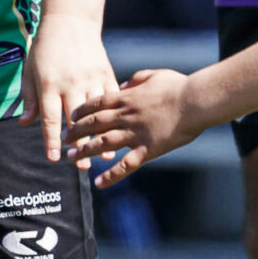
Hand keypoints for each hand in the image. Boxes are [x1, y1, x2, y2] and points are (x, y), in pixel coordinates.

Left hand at [21, 12, 118, 162]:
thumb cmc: (44, 50)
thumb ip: (29, 99)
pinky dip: (114, 116)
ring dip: (100, 135)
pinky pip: (111, 98)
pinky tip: (118, 131)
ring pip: (96, 113)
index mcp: (49, 84)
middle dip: (79, 145)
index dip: (51, 140)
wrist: (70, 22)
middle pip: (75, 120)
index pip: (49, 118)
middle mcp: (70, 83)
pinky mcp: (105, 73)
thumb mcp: (30, 72)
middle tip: (82, 167)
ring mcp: (90, 78)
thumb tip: (24, 124)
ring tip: (104, 156)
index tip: (54, 159)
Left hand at [65, 70, 198, 185]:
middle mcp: (126, 116)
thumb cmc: (179, 86)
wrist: (195, 101)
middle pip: (94, 124)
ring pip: (103, 144)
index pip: (97, 103)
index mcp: (127, 97)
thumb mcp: (153, 75)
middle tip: (63, 138)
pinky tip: (98, 183)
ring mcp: (135, 134)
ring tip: (72, 158)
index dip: (81, 110)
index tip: (71, 116)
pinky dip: (111, 175)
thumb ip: (135, 81)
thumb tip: (122, 87)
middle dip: (76, 131)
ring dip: (85, 151)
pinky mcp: (147, 150)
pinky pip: (125, 165)